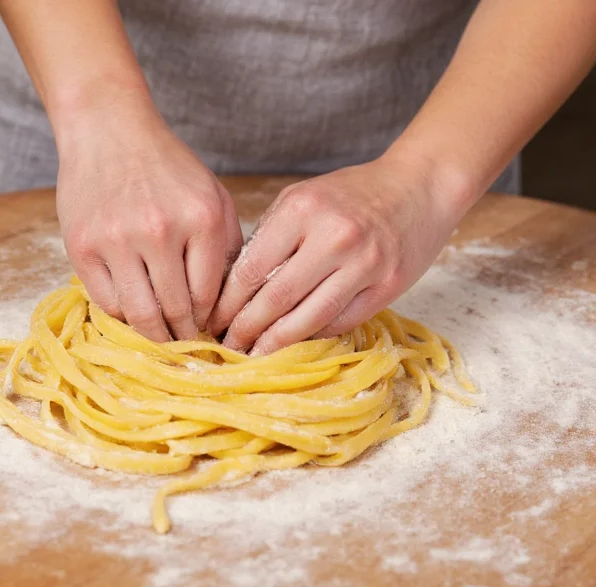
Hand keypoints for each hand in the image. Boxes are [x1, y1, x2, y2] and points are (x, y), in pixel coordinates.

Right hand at [57, 104, 242, 342]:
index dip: (210, 323)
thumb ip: (228, 245)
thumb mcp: (213, 195)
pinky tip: (134, 313)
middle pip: (175, 311)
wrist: (108, 130)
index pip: (208, 296)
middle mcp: (160, 230)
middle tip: (188, 351)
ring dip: (154, 337)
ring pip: (140, 314)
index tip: (210, 336)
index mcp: (202, 218)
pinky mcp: (83, 246)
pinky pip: (107, 302)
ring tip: (163, 342)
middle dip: (184, 338)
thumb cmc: (166, 166)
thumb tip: (229, 304)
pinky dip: (123, 315)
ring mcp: (117, 239)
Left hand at [208, 153, 462, 354]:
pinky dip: (314, 335)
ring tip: (255, 355)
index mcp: (302, 209)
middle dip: (246, 329)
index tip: (213, 320)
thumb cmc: (352, 193)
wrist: (419, 186)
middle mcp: (334, 237)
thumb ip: (270, 236)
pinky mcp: (388, 286)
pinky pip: (341, 321)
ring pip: (309, 318)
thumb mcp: (302, 197)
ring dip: (276, 343)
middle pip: (277, 298)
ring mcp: (365, 263)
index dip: (228, 302)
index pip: (252, 269)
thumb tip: (235, 286)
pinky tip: (295, 344)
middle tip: (227, 347)